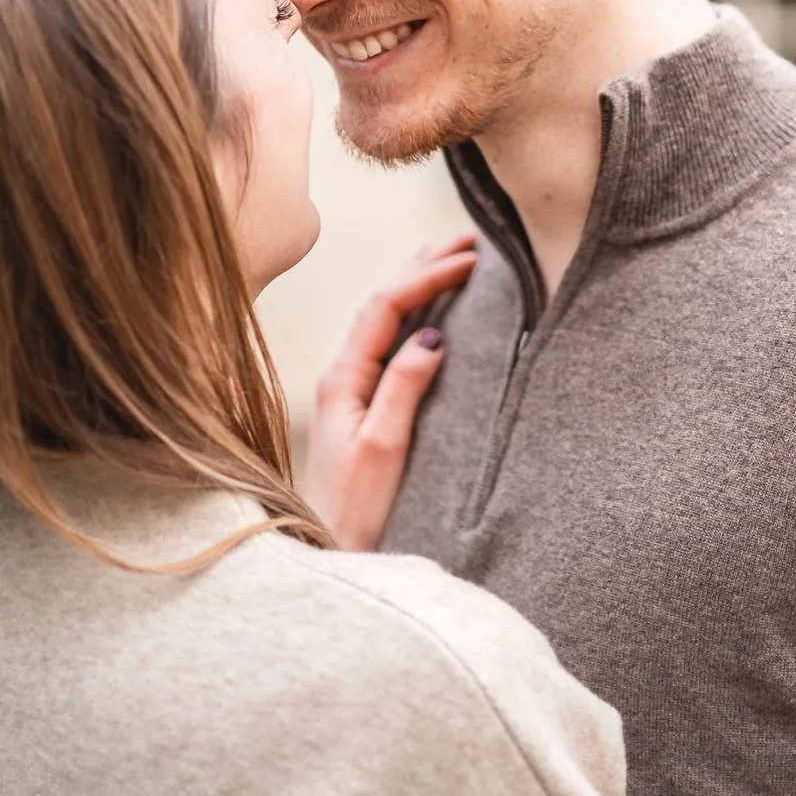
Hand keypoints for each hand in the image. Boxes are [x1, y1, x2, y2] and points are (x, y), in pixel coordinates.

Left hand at [304, 232, 476, 549]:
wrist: (324, 555)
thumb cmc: (352, 512)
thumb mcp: (384, 449)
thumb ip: (404, 387)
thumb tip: (433, 334)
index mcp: (342, 379)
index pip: (386, 307)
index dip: (428, 276)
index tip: (472, 259)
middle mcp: (340, 378)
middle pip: (382, 303)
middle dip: (425, 266)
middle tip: (471, 239)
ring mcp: (348, 391)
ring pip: (384, 321)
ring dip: (419, 285)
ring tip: (455, 259)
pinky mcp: (359, 408)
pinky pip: (388, 345)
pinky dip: (415, 316)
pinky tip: (433, 313)